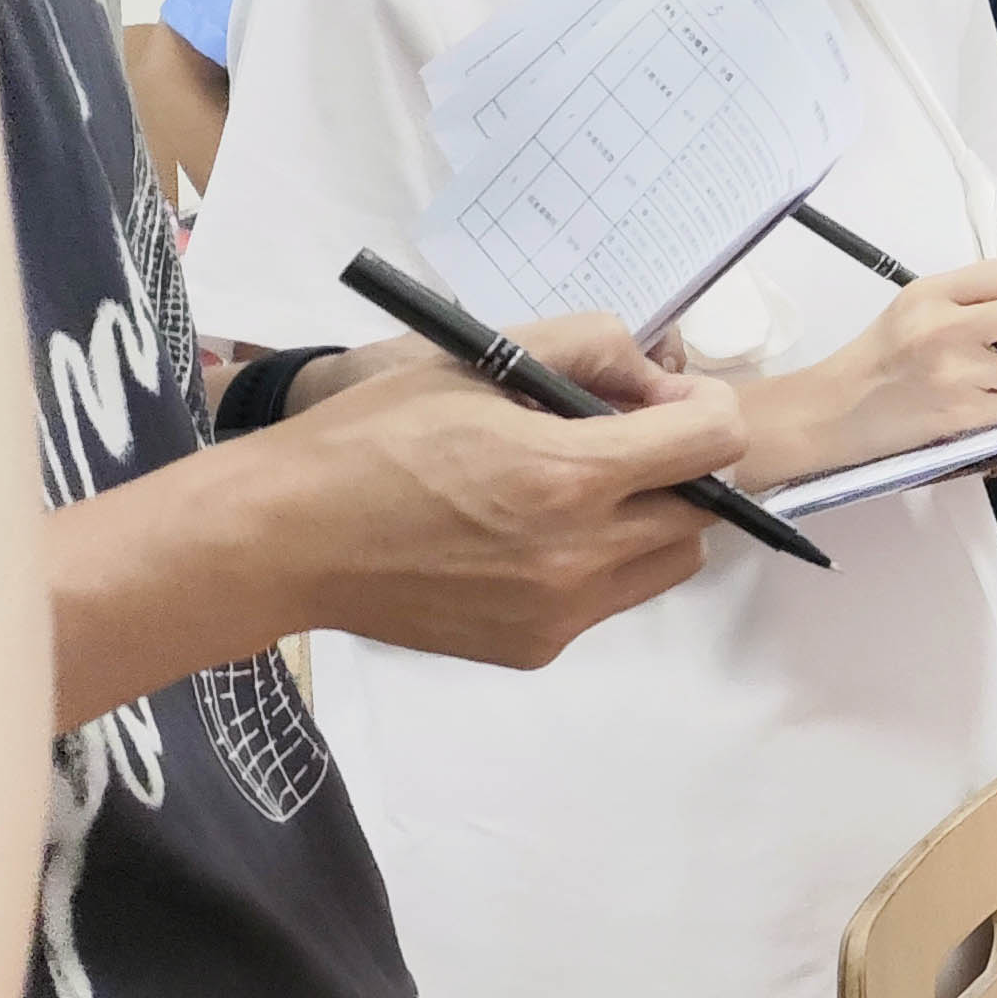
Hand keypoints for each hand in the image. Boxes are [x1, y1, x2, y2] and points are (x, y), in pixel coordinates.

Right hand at [275, 320, 748, 668]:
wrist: (282, 539)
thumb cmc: (372, 437)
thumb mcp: (479, 361)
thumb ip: (588, 350)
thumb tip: (659, 380)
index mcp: (568, 475)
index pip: (713, 443)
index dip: (705, 411)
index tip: (669, 402)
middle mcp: (577, 554)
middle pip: (702, 510)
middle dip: (679, 469)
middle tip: (623, 443)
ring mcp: (559, 612)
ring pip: (667, 562)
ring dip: (649, 521)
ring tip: (578, 493)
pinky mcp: (535, 648)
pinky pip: (608, 600)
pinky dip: (596, 564)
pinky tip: (529, 538)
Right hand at [782, 257, 996, 478]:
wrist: (833, 412)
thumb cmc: (878, 359)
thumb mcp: (915, 312)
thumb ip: (978, 307)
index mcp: (930, 293)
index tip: (991, 317)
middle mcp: (944, 327)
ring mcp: (955, 373)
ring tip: (992, 382)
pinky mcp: (961, 414)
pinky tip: (984, 405)